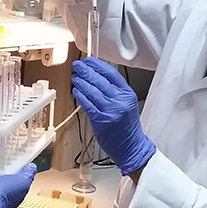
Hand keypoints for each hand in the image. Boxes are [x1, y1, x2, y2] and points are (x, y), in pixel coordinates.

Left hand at [71, 58, 155, 175]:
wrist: (131, 147)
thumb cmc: (127, 127)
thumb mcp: (127, 104)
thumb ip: (115, 91)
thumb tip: (97, 77)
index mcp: (127, 94)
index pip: (112, 74)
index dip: (98, 65)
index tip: (89, 60)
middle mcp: (120, 100)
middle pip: (100, 80)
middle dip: (86, 71)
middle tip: (78, 65)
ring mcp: (111, 110)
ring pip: (92, 91)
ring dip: (81, 82)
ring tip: (75, 77)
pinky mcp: (101, 120)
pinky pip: (88, 104)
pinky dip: (80, 95)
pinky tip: (76, 90)